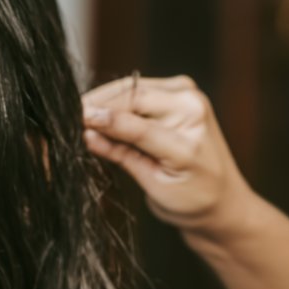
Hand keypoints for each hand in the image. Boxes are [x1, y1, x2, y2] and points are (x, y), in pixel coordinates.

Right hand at [82, 75, 255, 234]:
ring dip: (103, 101)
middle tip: (65, 118)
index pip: (137, 121)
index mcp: (190, 135)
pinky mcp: (177, 90)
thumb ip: (122, 155)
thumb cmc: (193, 199)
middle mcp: (191, 105)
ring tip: (77, 117)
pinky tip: (96, 114)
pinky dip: (114, 100)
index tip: (76, 121)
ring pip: (130, 88)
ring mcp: (185, 93)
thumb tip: (87, 134)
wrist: (222, 200)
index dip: (103, 119)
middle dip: (97, 105)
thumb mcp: (154, 184)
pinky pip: (136, 90)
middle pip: (131, 95)